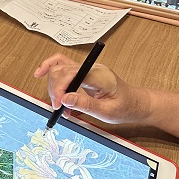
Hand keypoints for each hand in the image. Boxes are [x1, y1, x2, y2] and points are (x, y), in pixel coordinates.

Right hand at [33, 54, 150, 123]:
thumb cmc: (126, 107)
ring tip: (59, 104)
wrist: (137, 104)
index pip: (70, 74)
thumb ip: (86, 104)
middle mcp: (91, 68)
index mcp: (98, 75)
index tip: (57, 104)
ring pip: (59, 68)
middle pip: (61, 70)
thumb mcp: (107, 112)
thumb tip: (65, 99)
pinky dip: (50, 69)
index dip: (59, 88)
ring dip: (53, 86)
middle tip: (58, 107)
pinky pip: (62, 66)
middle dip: (55, 89)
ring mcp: (86, 69)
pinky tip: (41, 74)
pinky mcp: (83, 73)